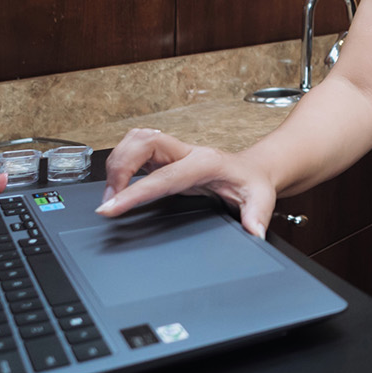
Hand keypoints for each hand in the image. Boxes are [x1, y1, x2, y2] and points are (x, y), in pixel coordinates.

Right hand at [95, 127, 277, 235]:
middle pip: (142, 142)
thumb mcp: (262, 199)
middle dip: (119, 166)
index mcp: (204, 163)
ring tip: (110, 195)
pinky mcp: (165, 158)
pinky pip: (136, 150)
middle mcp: (186, 152)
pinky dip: (121, 163)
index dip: (133, 191)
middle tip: (109, 201)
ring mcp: (174, 153)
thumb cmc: (253, 182)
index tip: (111, 206)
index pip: (162, 176)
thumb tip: (253, 232)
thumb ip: (257, 215)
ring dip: (117, 162)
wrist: (254, 169)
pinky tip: (117, 185)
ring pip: (136, 140)